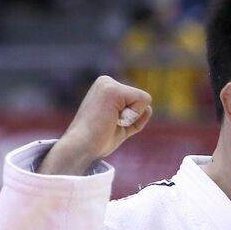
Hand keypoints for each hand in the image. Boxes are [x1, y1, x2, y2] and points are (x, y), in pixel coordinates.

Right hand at [38, 76, 152, 175]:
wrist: (81, 147)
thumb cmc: (97, 141)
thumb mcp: (120, 126)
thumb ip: (133, 116)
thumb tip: (149, 108)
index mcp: (106, 88)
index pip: (137, 101)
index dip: (131, 119)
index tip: (111, 124)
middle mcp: (106, 82)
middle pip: (142, 99)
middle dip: (133, 117)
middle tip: (110, 124)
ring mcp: (108, 84)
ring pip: (143, 100)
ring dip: (131, 117)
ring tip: (110, 122)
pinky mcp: (113, 90)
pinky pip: (142, 101)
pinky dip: (132, 116)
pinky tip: (112, 120)